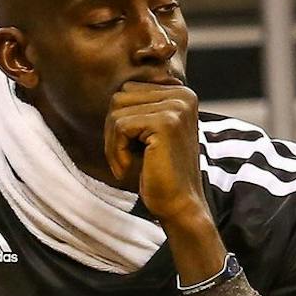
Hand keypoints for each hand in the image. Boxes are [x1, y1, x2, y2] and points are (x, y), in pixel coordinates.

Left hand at [104, 80, 212, 231]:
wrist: (179, 205)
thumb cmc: (157, 173)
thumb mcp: (145, 134)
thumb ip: (135, 108)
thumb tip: (114, 90)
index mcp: (180, 93)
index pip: (128, 91)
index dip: (119, 123)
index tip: (129, 150)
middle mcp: (182, 94)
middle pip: (120, 97)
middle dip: (113, 131)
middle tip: (123, 160)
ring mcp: (177, 106)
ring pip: (116, 110)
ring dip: (112, 142)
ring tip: (126, 165)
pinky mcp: (166, 122)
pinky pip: (120, 126)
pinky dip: (115, 151)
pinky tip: (128, 169)